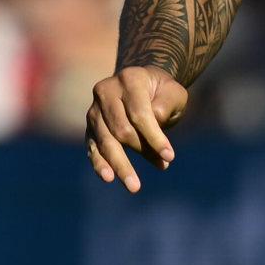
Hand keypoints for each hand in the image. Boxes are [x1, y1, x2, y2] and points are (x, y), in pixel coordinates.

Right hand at [86, 66, 189, 191]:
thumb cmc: (162, 92)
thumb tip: (153, 132)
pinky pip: (93, 147)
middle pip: (121, 129)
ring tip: (134, 186)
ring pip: (106, 141)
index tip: (170, 156)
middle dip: (141, 150)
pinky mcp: (90, 127)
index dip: (154, 136)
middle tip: (162, 167)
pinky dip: (100, 163)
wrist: (143, 85)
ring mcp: (94, 109)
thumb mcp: (174, 93)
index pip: (139, 113)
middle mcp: (106, 91)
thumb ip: (166, 106)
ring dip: (121, 165)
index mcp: (129, 79)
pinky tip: (108, 178)